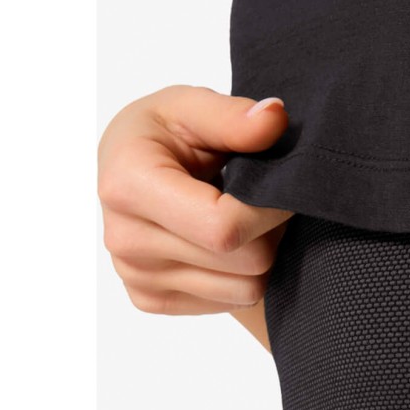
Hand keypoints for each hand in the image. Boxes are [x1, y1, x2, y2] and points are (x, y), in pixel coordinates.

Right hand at [97, 85, 291, 316]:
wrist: (127, 171)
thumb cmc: (161, 134)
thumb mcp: (190, 107)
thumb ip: (233, 116)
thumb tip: (274, 118)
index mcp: (127, 186)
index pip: (223, 227)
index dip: (270, 210)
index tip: (284, 189)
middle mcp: (124, 240)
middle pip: (245, 262)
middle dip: (269, 230)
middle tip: (261, 200)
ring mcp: (135, 277)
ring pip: (245, 289)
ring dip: (259, 255)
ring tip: (241, 218)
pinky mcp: (149, 300)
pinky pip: (228, 303)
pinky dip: (238, 275)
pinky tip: (220, 243)